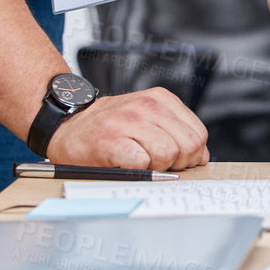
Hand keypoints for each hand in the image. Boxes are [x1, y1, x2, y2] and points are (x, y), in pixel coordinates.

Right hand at [47, 88, 208, 169]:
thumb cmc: (109, 128)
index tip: (175, 160)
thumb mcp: (148, 120)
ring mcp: (128, 121)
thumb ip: (176, 133)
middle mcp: (147, 106)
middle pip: (188, 145)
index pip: (198, 133)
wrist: (67, 127)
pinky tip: (125, 164)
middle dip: (178, 163)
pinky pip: (142, 163)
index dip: (191, 155)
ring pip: (168, 154)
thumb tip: (201, 157)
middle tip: (157, 164)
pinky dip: (137, 170)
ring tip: (139, 162)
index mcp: (161, 99)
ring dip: (156, 167)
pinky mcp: (111, 141)